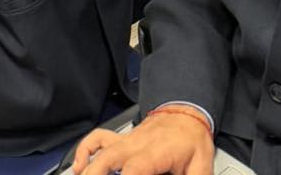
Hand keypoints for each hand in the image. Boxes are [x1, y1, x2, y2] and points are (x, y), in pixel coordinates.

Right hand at [73, 114, 213, 174]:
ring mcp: (127, 139)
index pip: (137, 168)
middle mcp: (138, 143)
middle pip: (111, 157)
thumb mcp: (200, 166)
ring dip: (87, 163)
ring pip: (101, 146)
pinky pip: (99, 138)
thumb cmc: (192, 140)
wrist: (187, 112)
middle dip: (97, 173)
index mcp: (158, 151)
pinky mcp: (122, 138)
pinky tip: (80, 164)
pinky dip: (86, 148)